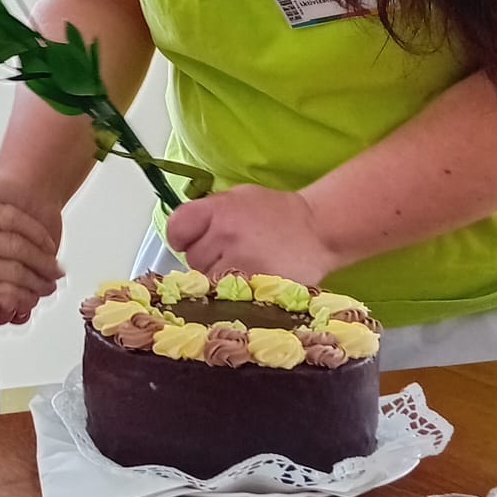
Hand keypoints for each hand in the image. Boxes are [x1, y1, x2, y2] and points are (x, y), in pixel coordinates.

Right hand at [0, 194, 61, 346]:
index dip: (32, 228)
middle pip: (18, 241)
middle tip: (54, 268)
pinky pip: (8, 291)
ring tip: (47, 286)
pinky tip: (27, 302)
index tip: (44, 239)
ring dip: (38, 279)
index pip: (6, 214)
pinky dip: (23, 297)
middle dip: (42, 256)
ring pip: (18, 268)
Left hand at [165, 184, 334, 284]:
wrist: (319, 229)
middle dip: (206, 259)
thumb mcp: (241, 197)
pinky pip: (227, 298)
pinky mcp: (253, 288)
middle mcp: (225, 234)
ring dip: (218, 280)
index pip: (177, 228)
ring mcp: (239, 263)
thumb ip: (210, 211)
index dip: (183, 237)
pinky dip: (234, 296)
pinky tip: (249, 285)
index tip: (192, 240)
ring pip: (207, 282)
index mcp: (219, 209)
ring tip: (243, 269)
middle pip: (192, 259)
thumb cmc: (279, 214)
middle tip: (231, 254)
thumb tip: (186, 231)